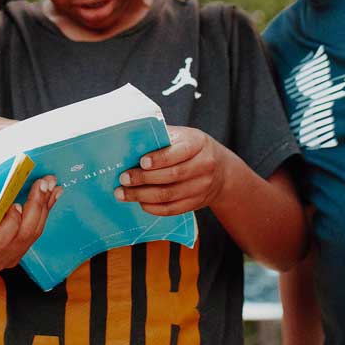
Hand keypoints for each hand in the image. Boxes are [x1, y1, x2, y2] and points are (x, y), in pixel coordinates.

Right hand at [0, 176, 59, 271]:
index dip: (12, 222)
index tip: (16, 202)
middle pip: (21, 237)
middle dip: (36, 208)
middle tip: (44, 183)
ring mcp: (4, 259)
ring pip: (31, 236)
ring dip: (44, 209)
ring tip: (52, 186)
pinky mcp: (14, 253)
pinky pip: (32, 235)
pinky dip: (42, 215)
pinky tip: (50, 198)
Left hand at [113, 126, 234, 214]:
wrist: (221, 171)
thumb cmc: (191, 148)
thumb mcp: (183, 135)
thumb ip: (162, 136)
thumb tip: (131, 141)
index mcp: (198, 143)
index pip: (179, 152)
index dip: (160, 158)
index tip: (141, 162)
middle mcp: (204, 165)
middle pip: (172, 175)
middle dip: (144, 179)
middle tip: (123, 179)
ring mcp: (201, 187)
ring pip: (169, 195)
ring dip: (143, 195)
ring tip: (123, 193)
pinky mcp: (196, 203)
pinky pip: (172, 209)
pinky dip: (153, 208)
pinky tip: (140, 202)